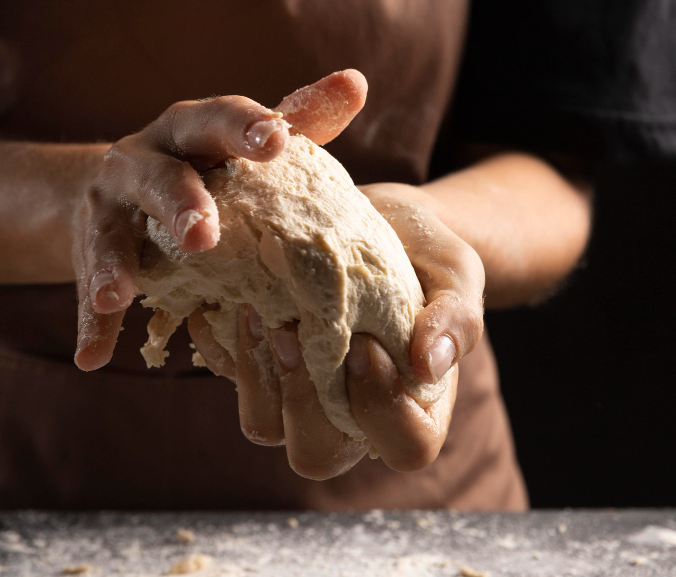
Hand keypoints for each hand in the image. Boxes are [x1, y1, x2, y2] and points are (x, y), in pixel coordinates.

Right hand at [73, 70, 368, 370]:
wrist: (117, 185)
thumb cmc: (204, 163)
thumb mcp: (241, 139)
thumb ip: (298, 117)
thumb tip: (357, 82)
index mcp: (189, 129)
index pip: (217, 120)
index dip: (244, 128)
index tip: (274, 141)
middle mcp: (142, 158)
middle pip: (159, 176)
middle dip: (180, 203)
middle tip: (203, 238)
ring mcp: (109, 205)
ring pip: (110, 232)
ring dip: (115, 263)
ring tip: (117, 294)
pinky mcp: (89, 250)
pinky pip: (89, 287)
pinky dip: (92, 323)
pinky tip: (93, 356)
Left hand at [187, 184, 483, 477]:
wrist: (377, 221)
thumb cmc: (426, 256)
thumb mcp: (456, 273)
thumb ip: (457, 317)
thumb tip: (429, 363)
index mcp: (412, 411)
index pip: (405, 446)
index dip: (382, 408)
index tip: (366, 344)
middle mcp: (348, 417)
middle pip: (318, 454)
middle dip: (303, 398)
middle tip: (295, 329)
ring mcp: (296, 395)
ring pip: (263, 424)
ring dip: (254, 370)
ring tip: (256, 307)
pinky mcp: (256, 363)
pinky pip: (223, 372)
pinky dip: (219, 339)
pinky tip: (228, 295)